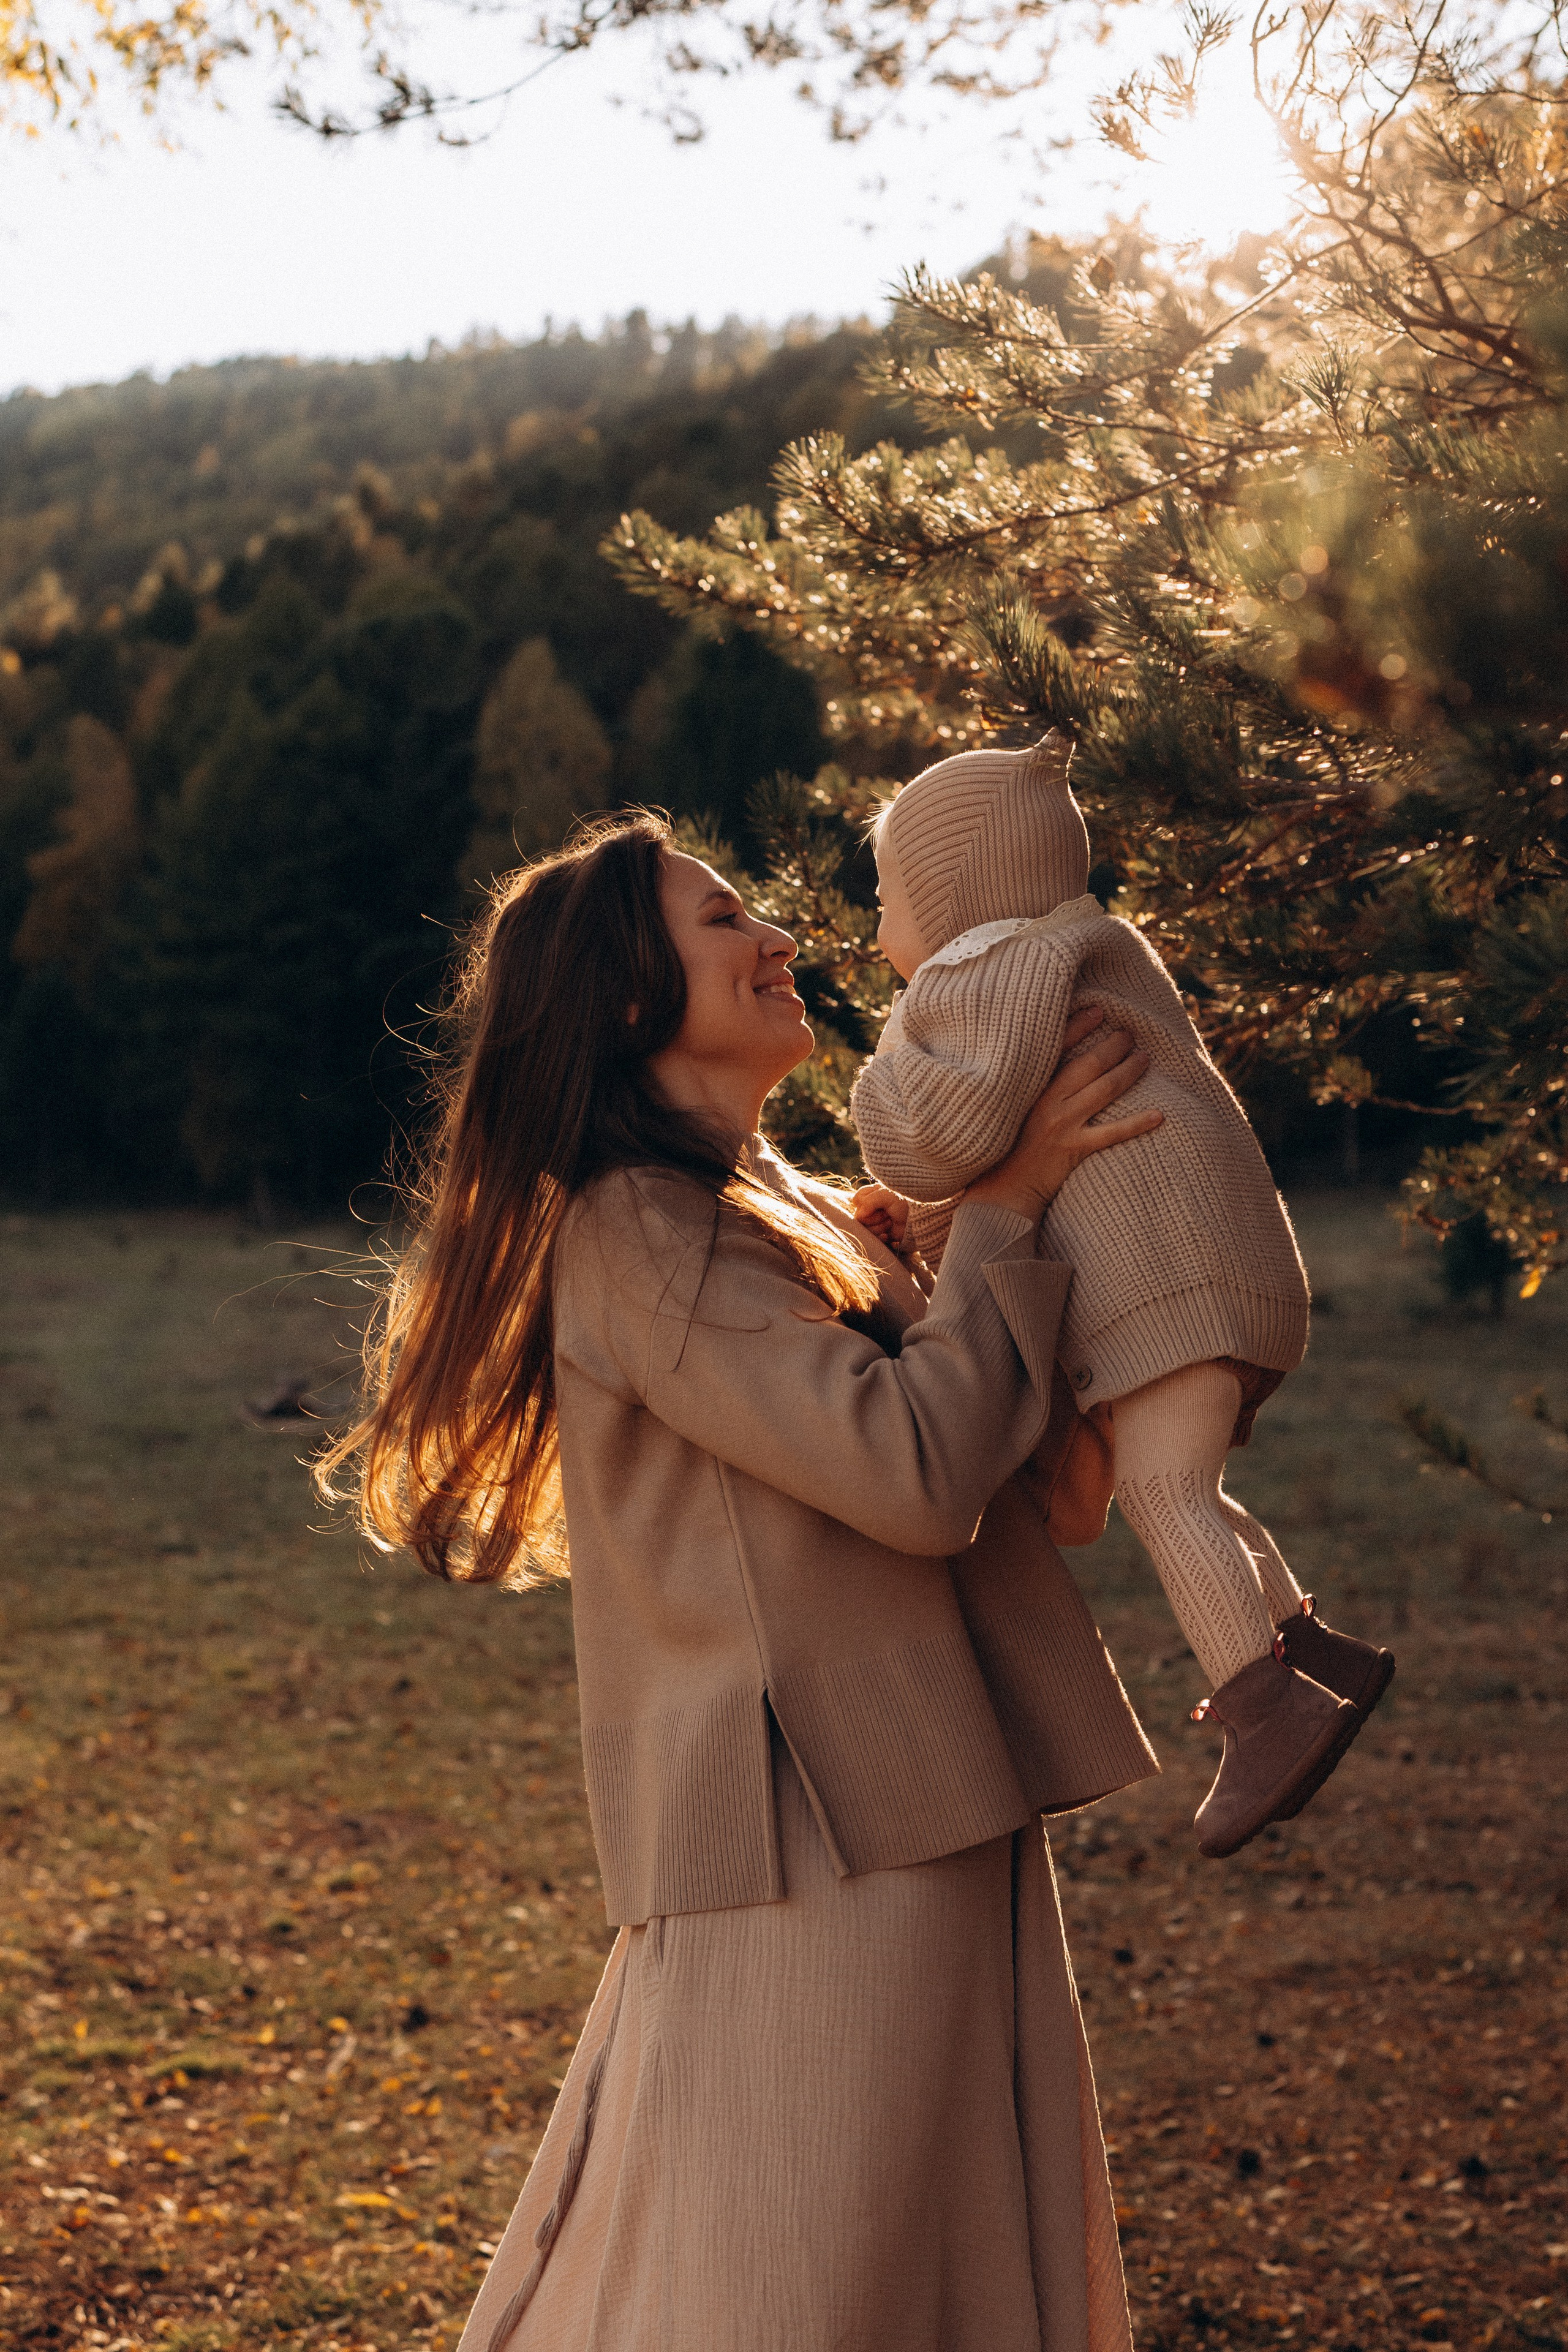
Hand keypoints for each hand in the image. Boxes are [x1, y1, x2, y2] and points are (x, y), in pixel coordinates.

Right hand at [851, 1182, 910, 1252]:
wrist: (920, 1216)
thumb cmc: (904, 1200)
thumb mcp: (885, 1195)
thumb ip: (868, 1202)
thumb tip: (859, 1216)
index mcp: (873, 1196)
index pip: (857, 1200)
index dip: (864, 1203)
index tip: (877, 1202)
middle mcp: (873, 1209)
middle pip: (859, 1217)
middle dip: (873, 1216)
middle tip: (887, 1213)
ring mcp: (878, 1223)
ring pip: (865, 1229)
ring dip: (879, 1226)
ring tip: (890, 1221)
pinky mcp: (884, 1234)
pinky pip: (873, 1239)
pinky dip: (880, 1238)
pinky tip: (887, 1235)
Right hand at [965, 1008, 1162, 1219]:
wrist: (1002, 1189)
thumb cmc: (1006, 1146)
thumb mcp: (1011, 1109)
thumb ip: (1029, 1086)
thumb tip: (1052, 1061)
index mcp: (1029, 1088)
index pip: (1057, 1048)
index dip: (1079, 1026)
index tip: (1099, 1010)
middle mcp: (1046, 1102)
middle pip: (1088, 1065)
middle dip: (1113, 1046)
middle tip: (1130, 1033)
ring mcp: (1061, 1125)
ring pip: (1103, 1091)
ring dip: (1128, 1071)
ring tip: (1145, 1058)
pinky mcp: (1074, 1150)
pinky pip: (1111, 1133)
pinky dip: (1137, 1124)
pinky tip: (1159, 1115)